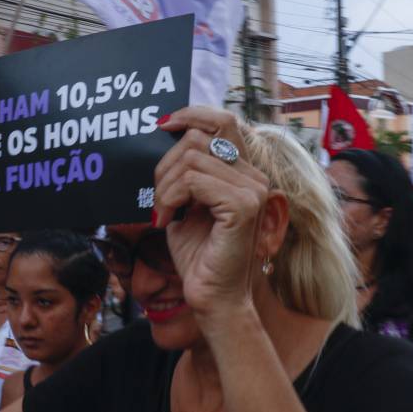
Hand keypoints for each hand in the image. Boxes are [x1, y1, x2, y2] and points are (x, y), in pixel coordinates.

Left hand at [153, 108, 269, 327]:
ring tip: (162, 213)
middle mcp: (254, 176)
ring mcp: (253, 189)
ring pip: (192, 158)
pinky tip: (167, 221)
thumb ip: (186, 172)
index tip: (162, 125)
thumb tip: (167, 137)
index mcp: (244, 172)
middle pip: (200, 137)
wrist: (212, 297)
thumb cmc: (199, 255)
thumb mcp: (188, 204)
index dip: (191, 114)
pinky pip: (193, 180)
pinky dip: (171, 198)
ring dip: (165, 186)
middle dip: (166, 163)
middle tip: (158, 198)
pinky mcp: (244, 205)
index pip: (223, 120)